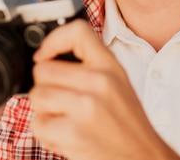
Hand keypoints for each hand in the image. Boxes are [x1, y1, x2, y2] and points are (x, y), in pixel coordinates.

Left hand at [29, 21, 179, 159]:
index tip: (44, 55)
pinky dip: (46, 133)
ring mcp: (85, 107)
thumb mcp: (117, 82)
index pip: (77, 32)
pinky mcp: (73, 133)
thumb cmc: (128, 123)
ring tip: (65, 119)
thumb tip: (47, 57)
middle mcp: (99, 81)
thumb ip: (90, 66)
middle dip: (45, 86)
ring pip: (36, 95)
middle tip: (61, 100)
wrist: (143, 156)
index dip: (53, 40)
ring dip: (44, 111)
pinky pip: (37, 125)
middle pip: (44, 69)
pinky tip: (66, 136)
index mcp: (110, 66)